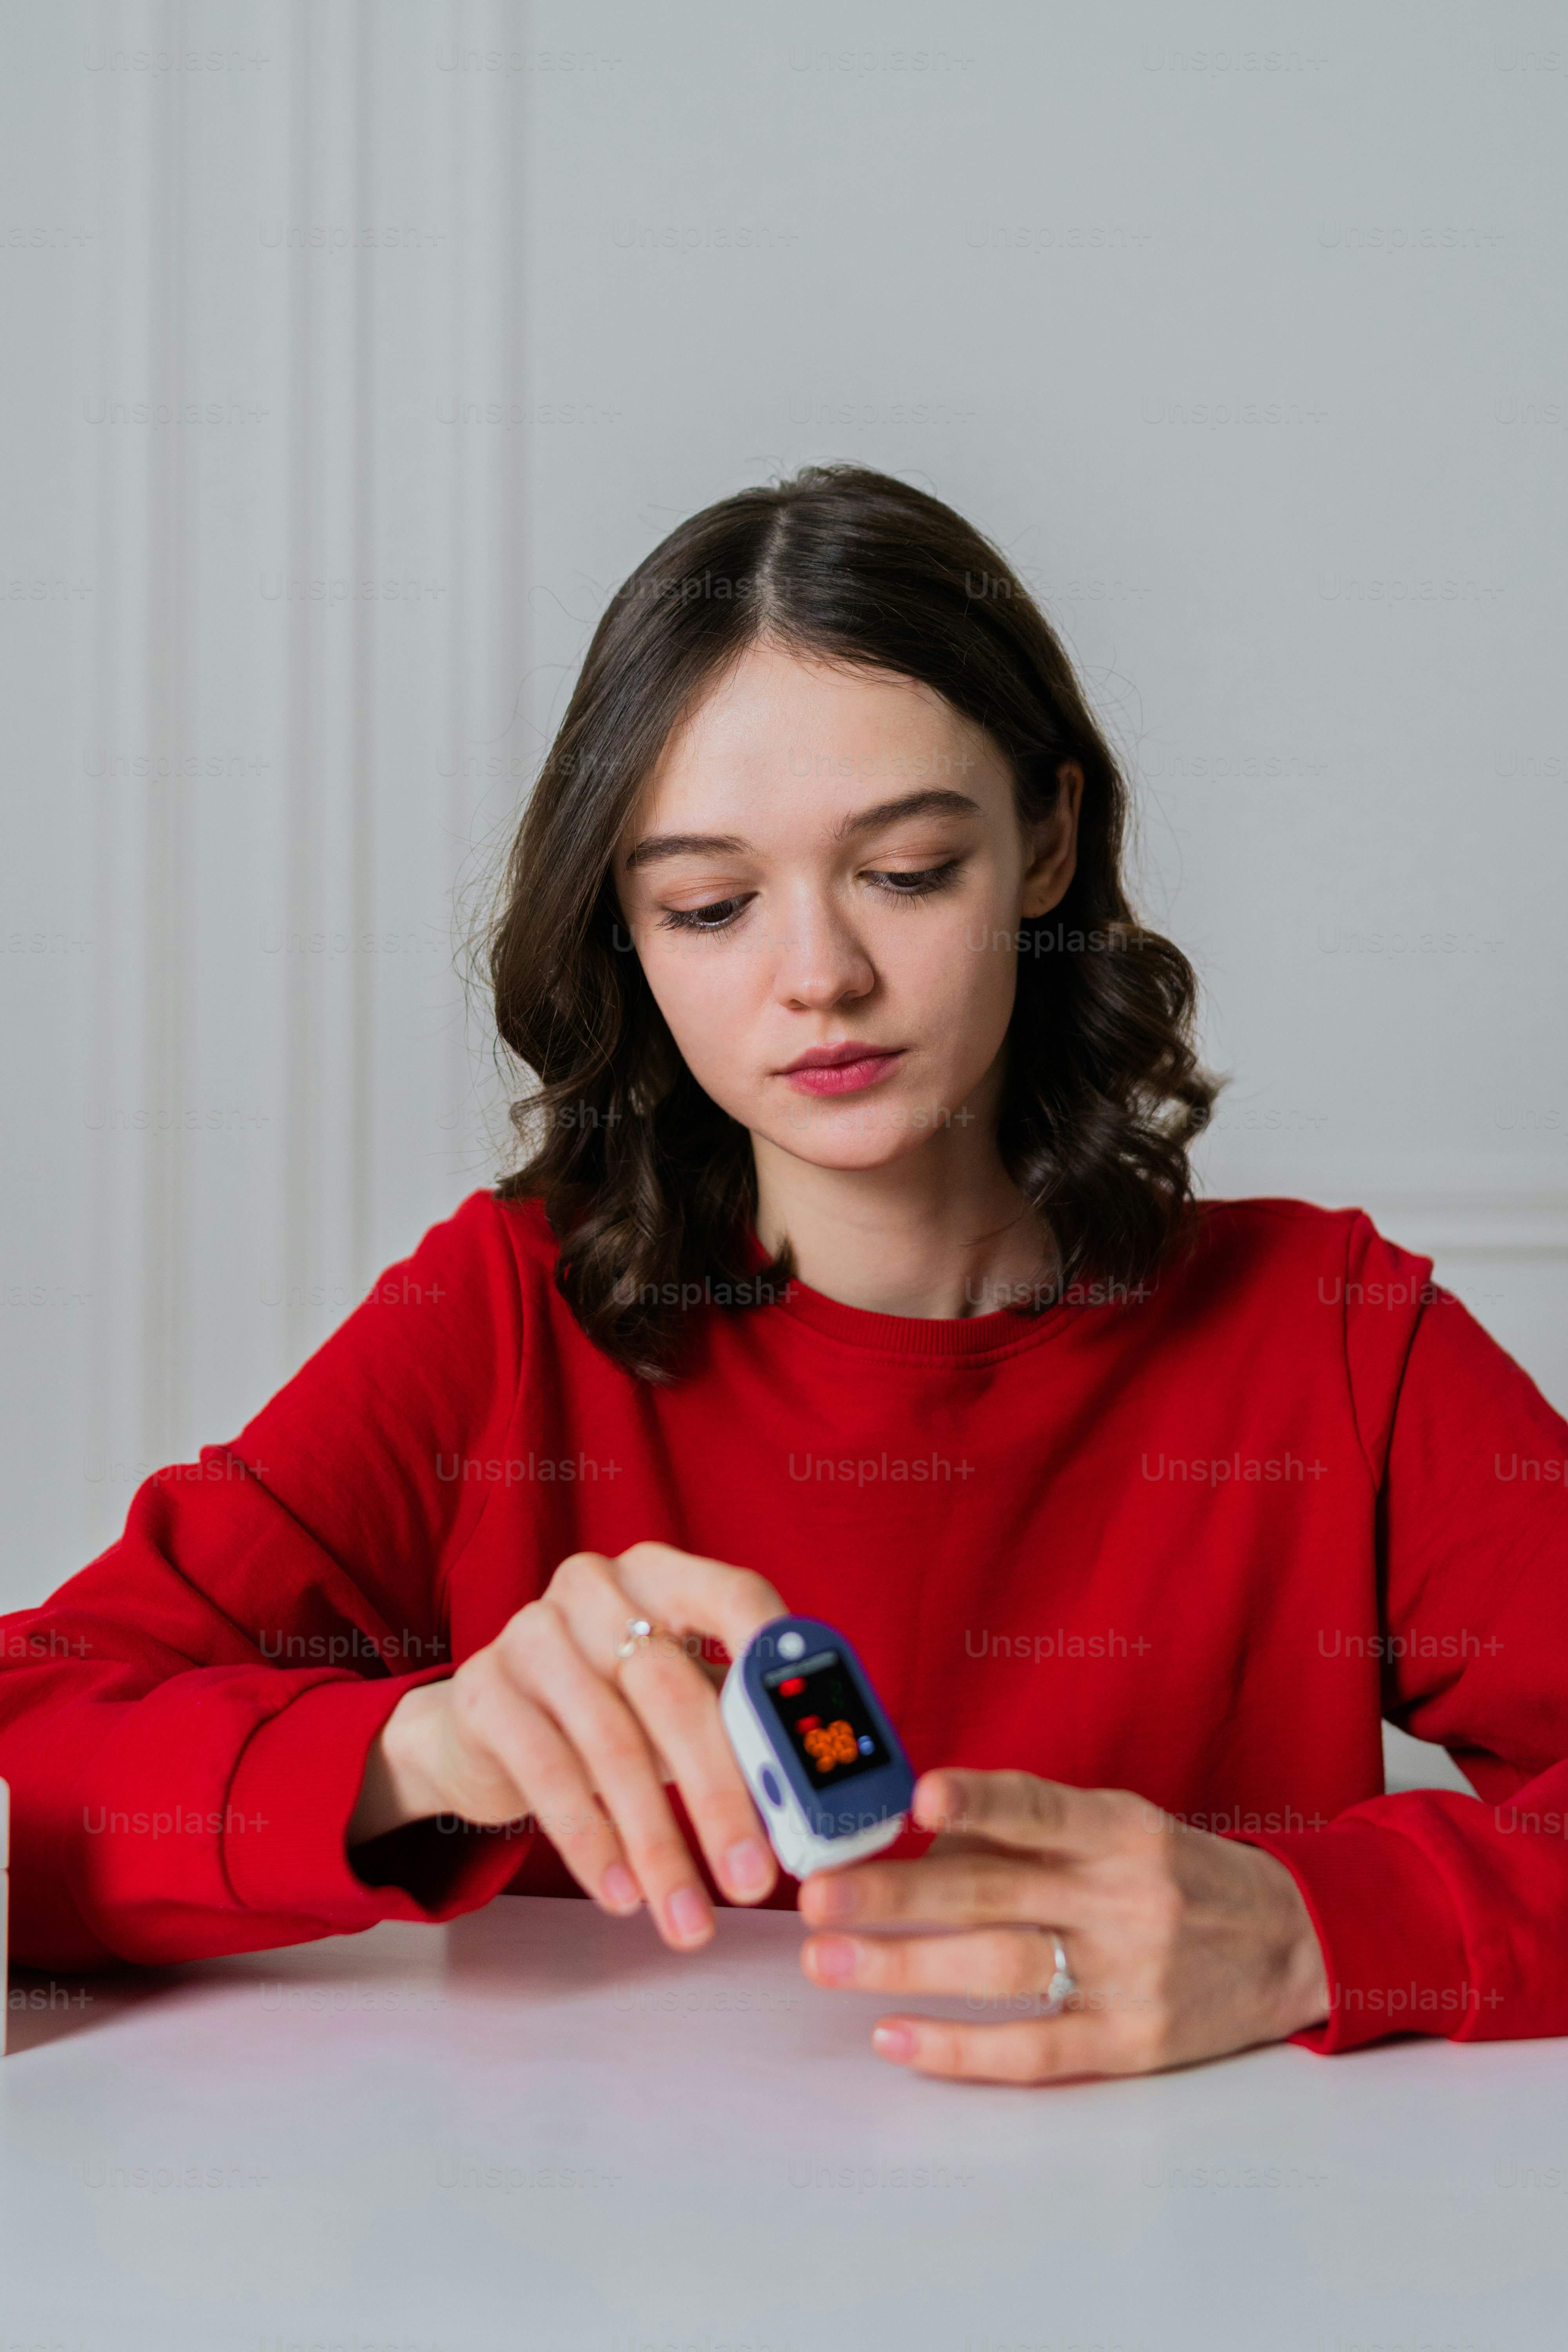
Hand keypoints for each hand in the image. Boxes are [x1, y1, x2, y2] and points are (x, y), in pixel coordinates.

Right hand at [348, 1541, 783, 1948]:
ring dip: (657, 1844)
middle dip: (720, 1796)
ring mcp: (532, 1634)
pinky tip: (623, 1896)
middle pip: (672, 1691)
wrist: (487, 1725)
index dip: (777, 1656)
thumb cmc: (610, 1711)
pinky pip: (548, 1773)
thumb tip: (809, 1798)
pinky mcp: (485, 1692)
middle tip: (753, 1882)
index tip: (808, 1734)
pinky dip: (592, 1843)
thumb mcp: (675, 1703)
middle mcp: (595, 1588)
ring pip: (612, 1744)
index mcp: (661, 1575)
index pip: (734, 1595)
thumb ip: (736, 1728)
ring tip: (689, 1918)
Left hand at [798, 1769, 1328, 2081]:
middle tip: (814, 1898)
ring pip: (1000, 1970)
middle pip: (996, 1895)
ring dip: (903, 1967)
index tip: (918, 1800)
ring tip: (826, 1962)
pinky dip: (958, 2047)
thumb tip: (914, 1847)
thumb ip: (1025, 1835)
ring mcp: (1131, 1973)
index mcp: (1119, 1828)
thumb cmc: (1173, 1874)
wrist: (1290, 1941)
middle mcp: (1124, 1895)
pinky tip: (894, 2038)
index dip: (981, 1804)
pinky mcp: (1133, 2042)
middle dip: (895, 1897)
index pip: (1041, 1810)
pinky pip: (1034, 2049)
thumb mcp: (1115, 1828)